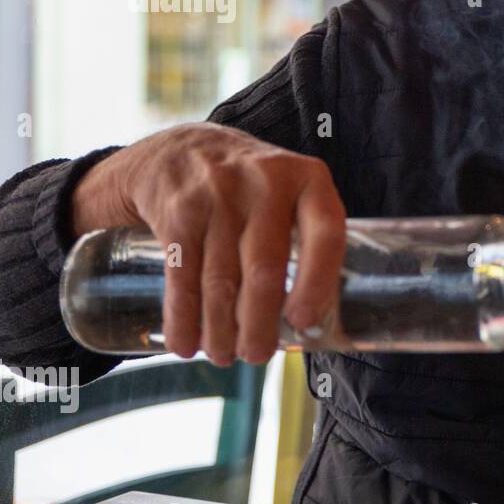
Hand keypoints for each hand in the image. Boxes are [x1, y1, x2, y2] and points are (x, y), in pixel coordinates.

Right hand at [71, 122, 346, 365]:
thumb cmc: (253, 188)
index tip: (304, 323)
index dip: (318, 281)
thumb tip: (317, 325)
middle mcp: (265, 182)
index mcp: (308, 180)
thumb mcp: (290, 194)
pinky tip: (185, 344)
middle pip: (265, 268)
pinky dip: (182, 317)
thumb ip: (307, 241)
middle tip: (256, 356)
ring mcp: (217, 193)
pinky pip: (181, 274)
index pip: (326, 232)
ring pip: (220, 278)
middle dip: (259, 323)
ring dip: (220, 329)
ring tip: (223, 356)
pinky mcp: (177, 209)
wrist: (181, 147)